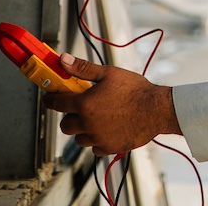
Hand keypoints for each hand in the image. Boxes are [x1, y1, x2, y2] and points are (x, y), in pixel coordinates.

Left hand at [42, 54, 180, 155]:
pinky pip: (95, 148)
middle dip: (69, 117)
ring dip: (83, 130)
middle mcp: (88, 124)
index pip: (58, 103)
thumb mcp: (109, 73)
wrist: (157, 110)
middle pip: (66, 126)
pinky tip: (107, 129)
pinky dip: (97, 140)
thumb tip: (63, 60)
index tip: (50, 98)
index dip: (51, 100)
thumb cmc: (135, 90)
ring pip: (79, 138)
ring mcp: (98, 138)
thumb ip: (83, 68)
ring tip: (97, 119)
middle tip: (80, 109)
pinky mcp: (109, 148)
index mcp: (85, 104)